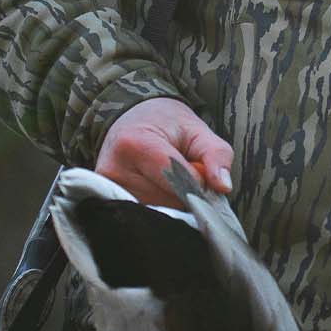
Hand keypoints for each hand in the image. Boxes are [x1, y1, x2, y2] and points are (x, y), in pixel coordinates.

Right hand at [94, 96, 233, 206]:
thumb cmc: (167, 124)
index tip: (204, 176)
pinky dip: (158, 204)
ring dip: (172, 201)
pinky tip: (158, 188)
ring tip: (169, 178)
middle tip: (185, 171)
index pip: (177, 180)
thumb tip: (223, 187)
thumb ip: (216, 156)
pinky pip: (143, 212)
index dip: (198, 183)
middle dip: (186, 193)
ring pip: (158, 211)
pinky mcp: (106, 198)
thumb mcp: (199, 131)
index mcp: (136, 144)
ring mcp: (108, 188)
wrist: (131, 118)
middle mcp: (115, 169)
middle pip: (168, 200)